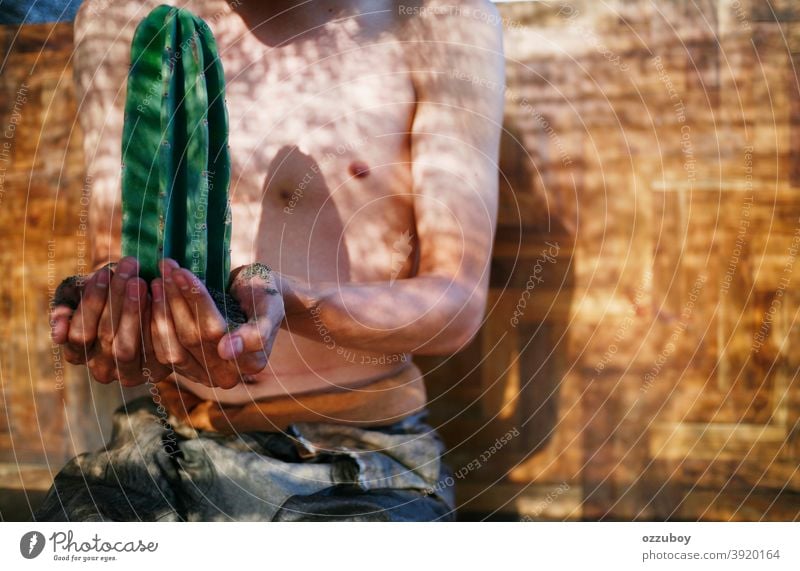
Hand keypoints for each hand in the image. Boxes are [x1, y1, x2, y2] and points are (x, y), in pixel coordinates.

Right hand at [49, 256, 170, 385]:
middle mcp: (101, 370)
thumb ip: (65, 304)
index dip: (91, 303)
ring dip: (134, 311)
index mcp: (77, 353)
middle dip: (116, 299)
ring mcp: (128, 374)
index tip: (104, 272)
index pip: (79, 333)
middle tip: (128, 270)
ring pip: (127, 346)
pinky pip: (155, 349)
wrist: (142, 302)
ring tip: (141, 281)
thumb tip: (59, 325)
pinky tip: (159, 296)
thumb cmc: (106, 295)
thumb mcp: (80, 294)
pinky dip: (157, 321)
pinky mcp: (156, 371)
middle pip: (105, 337)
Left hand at [150, 259, 283, 388]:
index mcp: (251, 362)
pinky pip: (162, 349)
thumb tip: (226, 351)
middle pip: (191, 337)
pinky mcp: (185, 368)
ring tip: (158, 277)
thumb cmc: (265, 297)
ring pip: (172, 345)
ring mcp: (203, 374)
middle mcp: (226, 375)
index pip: (214, 330)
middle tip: (166, 268)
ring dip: (161, 308)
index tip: (182, 271)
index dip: (196, 300)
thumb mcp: (269, 308)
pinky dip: (153, 322)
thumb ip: (256, 333)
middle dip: (175, 299)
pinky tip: (149, 297)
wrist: (256, 299)